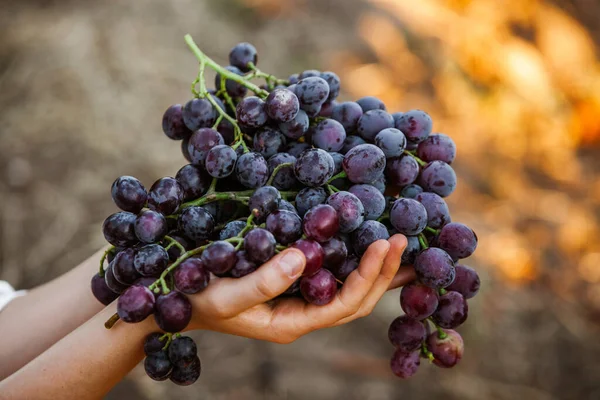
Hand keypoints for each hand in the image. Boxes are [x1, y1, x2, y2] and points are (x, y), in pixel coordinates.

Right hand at [186, 234, 414, 342]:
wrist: (180, 300)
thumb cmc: (199, 300)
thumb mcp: (226, 295)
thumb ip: (262, 282)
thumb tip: (302, 256)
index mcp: (292, 323)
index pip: (342, 305)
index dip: (366, 276)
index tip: (383, 243)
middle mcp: (303, 315)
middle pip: (356, 300)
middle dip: (383, 274)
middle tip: (405, 241)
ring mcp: (300, 301)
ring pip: (350, 291)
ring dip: (377, 271)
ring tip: (403, 247)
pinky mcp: (294, 285)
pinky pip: (334, 277)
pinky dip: (356, 263)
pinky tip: (368, 245)